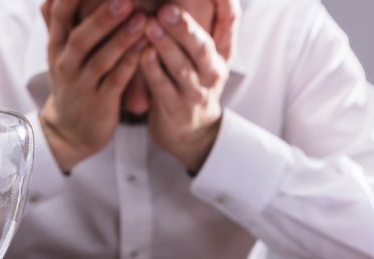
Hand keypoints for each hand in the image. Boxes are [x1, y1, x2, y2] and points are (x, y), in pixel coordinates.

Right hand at [39, 0, 145, 172]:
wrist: (69, 131)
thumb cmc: (71, 82)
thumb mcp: (59, 52)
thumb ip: (57, 22)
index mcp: (57, 47)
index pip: (60, 16)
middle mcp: (66, 65)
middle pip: (80, 38)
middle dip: (102, 18)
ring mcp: (82, 85)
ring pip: (101, 60)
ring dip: (121, 39)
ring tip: (142, 19)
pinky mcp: (100, 103)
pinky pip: (116, 82)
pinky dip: (131, 65)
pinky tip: (146, 49)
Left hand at [140, 0, 238, 172]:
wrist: (190, 131)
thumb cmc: (193, 79)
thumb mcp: (204, 53)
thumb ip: (201, 23)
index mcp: (223, 50)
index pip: (230, 21)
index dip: (224, 3)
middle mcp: (213, 70)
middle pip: (202, 46)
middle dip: (185, 27)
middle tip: (167, 9)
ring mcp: (196, 92)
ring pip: (182, 67)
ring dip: (166, 46)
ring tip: (150, 26)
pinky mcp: (176, 108)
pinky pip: (163, 88)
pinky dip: (153, 71)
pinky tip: (143, 55)